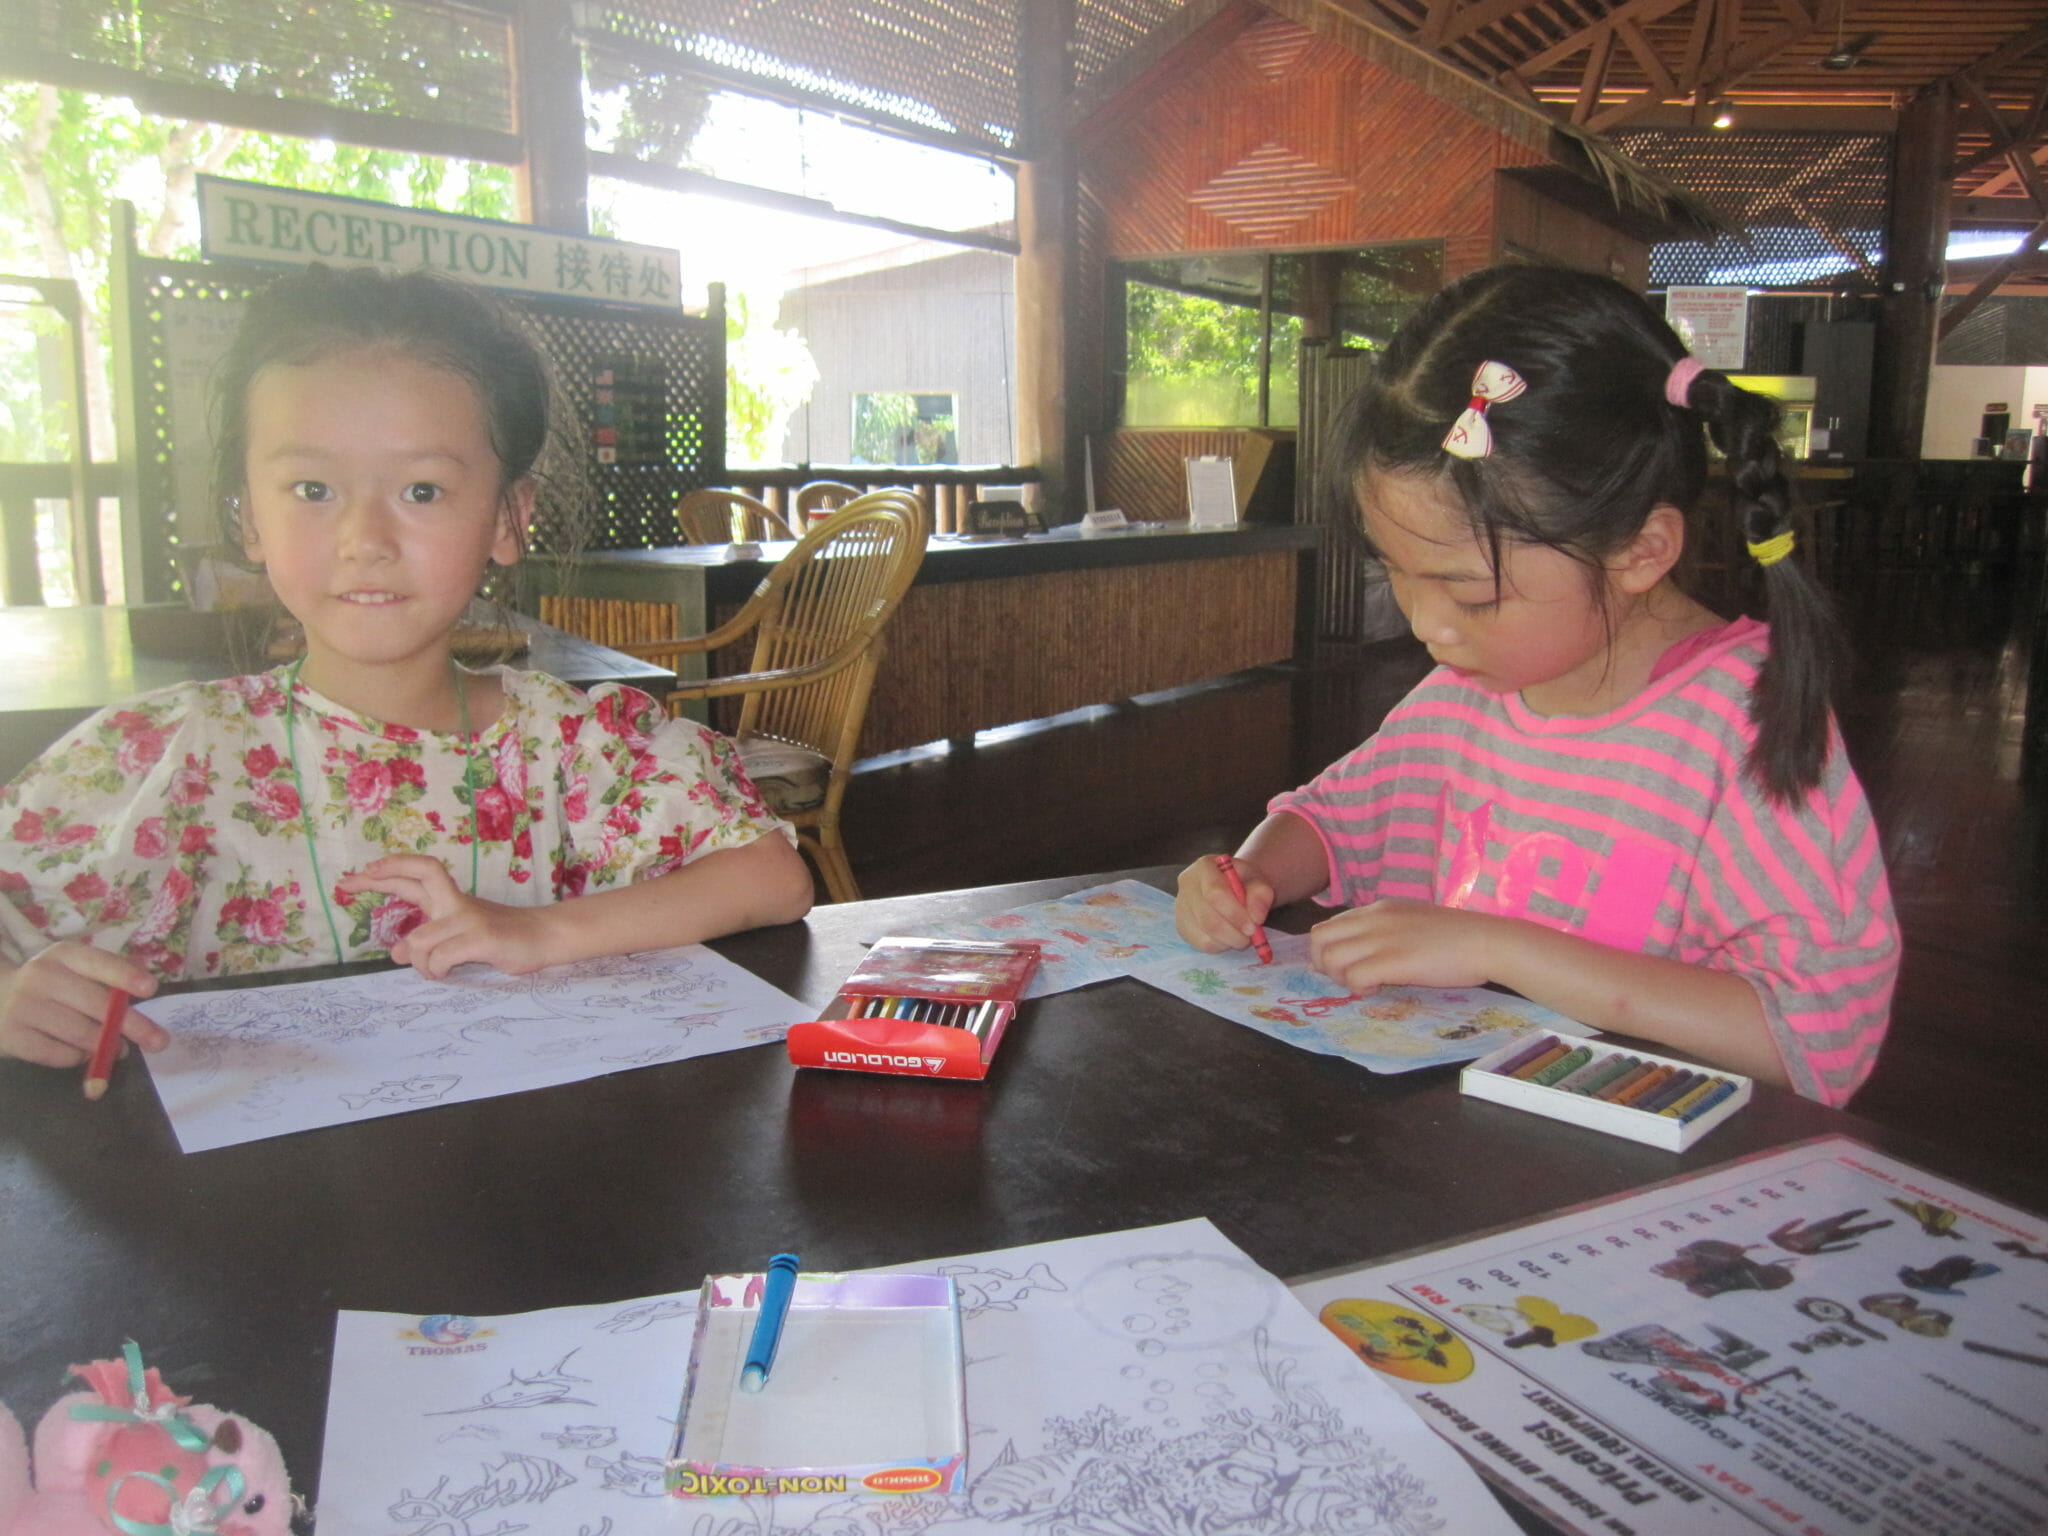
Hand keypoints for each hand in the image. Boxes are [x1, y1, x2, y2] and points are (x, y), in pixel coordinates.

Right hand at [0, 942, 164, 1067]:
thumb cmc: (49, 986)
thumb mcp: (72, 970)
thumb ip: (105, 981)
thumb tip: (141, 1008)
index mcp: (63, 955)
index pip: (98, 963)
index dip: (125, 976)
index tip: (150, 989)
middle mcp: (41, 976)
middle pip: (97, 1005)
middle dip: (133, 1025)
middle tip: (159, 1041)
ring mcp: (23, 1007)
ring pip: (81, 1034)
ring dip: (107, 1046)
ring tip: (119, 1049)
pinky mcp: (12, 1037)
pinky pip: (59, 1055)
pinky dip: (78, 1058)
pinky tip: (82, 1053)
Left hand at [337, 855, 556, 979]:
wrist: (545, 937)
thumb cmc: (503, 938)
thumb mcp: (459, 939)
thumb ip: (429, 940)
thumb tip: (396, 953)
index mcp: (451, 900)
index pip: (418, 873)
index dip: (388, 869)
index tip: (360, 874)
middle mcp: (456, 903)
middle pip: (417, 877)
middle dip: (378, 877)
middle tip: (348, 884)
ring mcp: (469, 919)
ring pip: (419, 940)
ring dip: (419, 963)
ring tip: (434, 972)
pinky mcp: (481, 938)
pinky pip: (440, 957)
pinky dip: (437, 970)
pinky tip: (447, 973)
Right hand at [1175, 855, 1272, 952]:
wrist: (1233, 887)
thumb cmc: (1244, 882)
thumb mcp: (1258, 881)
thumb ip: (1261, 894)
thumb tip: (1256, 917)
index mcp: (1204, 867)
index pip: (1215, 893)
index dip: (1235, 914)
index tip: (1254, 927)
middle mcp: (1187, 885)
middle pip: (1208, 918)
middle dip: (1234, 933)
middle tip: (1251, 937)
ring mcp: (1181, 907)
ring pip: (1205, 935)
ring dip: (1229, 941)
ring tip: (1242, 935)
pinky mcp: (1182, 926)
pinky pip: (1201, 944)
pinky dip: (1220, 946)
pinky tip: (1229, 937)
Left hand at [1308, 900, 1497, 993]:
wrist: (1488, 941)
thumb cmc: (1458, 936)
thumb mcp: (1414, 921)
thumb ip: (1388, 930)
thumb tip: (1369, 951)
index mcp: (1379, 909)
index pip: (1330, 925)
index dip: (1329, 950)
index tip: (1344, 967)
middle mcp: (1374, 920)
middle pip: (1318, 939)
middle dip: (1324, 964)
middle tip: (1347, 979)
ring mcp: (1382, 939)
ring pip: (1329, 959)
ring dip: (1340, 978)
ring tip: (1366, 985)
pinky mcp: (1393, 961)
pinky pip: (1353, 977)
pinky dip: (1358, 988)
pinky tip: (1378, 989)